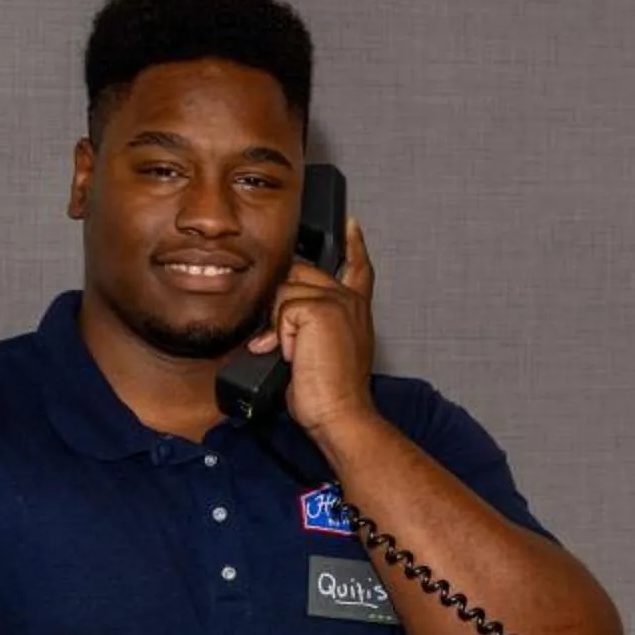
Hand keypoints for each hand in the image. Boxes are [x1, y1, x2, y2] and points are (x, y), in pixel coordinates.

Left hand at [245, 218, 377, 437]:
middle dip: (281, 303)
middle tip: (287, 341)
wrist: (339, 411)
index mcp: (355, 308)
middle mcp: (350, 300)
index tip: (350, 224)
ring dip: (277, 325)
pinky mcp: (322, 309)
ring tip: (292, 352)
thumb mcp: (322, 350)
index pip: (357, 266)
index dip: (354, 243)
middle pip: (298, 273)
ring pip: (284, 291)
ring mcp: (339, 301)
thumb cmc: (329, 389)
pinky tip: (292, 354)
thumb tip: (282, 318)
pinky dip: (279, 335)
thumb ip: (310, 325)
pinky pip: (281, 309)